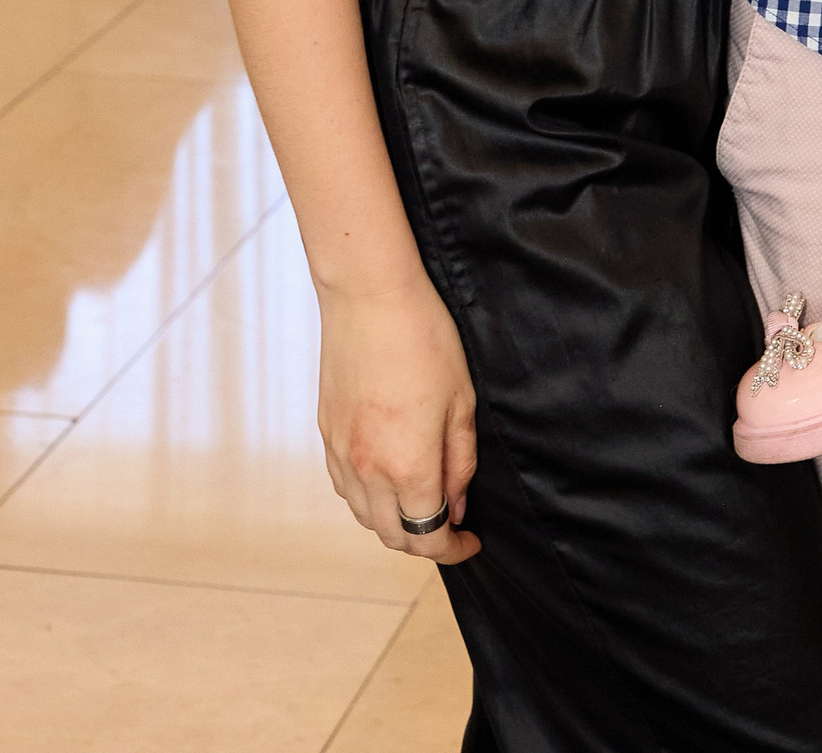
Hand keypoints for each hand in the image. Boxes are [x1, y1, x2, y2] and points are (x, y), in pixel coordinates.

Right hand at [317, 275, 480, 564]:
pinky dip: (367, 498)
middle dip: (424, 542)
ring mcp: (341, 454)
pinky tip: (386, 478)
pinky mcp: (326, 434)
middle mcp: (367, 471)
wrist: (369, 296)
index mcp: (407, 466)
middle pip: (392, 537)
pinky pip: (344, 487)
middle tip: (450, 525)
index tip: (471, 541)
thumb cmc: (424, 339)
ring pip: (364, 517)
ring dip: (393, 523)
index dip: (454, 548)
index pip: (428, 537)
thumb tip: (457, 505)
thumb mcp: (461, 401)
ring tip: (421, 502)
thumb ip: (460, 461)